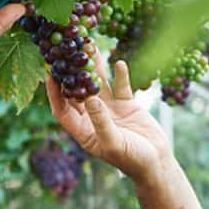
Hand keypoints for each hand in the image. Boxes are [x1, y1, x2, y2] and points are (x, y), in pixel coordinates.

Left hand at [46, 59, 173, 184]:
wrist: (157, 162)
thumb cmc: (132, 160)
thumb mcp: (114, 144)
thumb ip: (101, 122)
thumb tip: (89, 99)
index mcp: (83, 131)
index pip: (62, 110)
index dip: (54, 94)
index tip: (51, 75)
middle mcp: (92, 117)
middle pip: (77, 92)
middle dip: (72, 73)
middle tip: (66, 52)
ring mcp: (109, 109)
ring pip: (98, 84)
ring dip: (93, 68)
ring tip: (89, 46)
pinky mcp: (126, 104)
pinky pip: (120, 86)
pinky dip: (119, 75)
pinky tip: (119, 62)